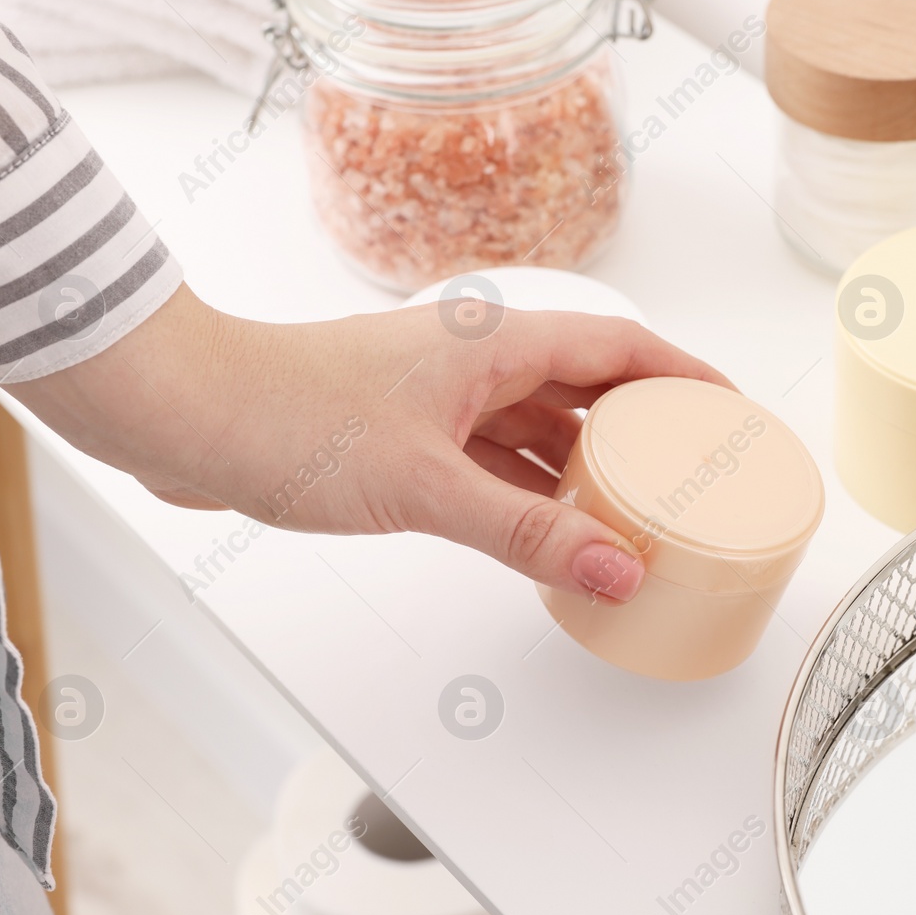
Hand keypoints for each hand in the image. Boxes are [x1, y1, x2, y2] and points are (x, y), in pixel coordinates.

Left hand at [10, 284, 733, 600]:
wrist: (184, 415)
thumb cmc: (289, 417)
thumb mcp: (426, 486)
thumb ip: (527, 532)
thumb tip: (619, 569)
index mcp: (495, 345)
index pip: (621, 348)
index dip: (685, 376)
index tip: (732, 412)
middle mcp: (476, 364)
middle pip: (588, 392)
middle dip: (644, 435)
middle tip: (697, 480)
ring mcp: (440, 402)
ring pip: (538, 435)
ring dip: (584, 475)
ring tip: (640, 519)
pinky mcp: (407, 438)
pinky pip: (493, 466)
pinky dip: (529, 498)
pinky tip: (553, 534)